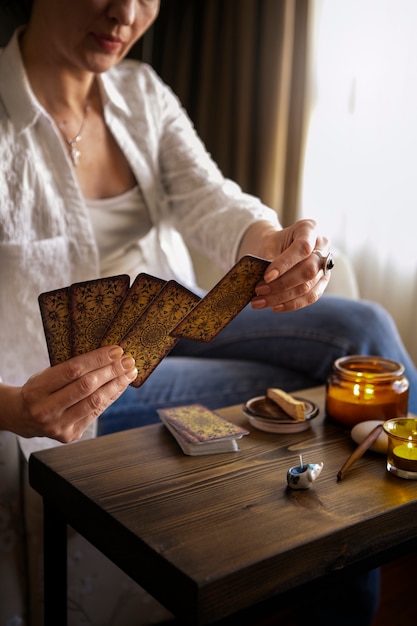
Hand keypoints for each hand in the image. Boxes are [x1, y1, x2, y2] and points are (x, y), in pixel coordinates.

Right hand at [2, 346, 136, 442]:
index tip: (116, 351)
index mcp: (36, 390)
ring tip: (129, 373)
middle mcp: (46, 410)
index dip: (97, 359)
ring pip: (95, 402)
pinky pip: (96, 414)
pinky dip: (111, 398)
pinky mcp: (70, 435)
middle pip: (87, 387)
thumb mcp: (45, 375)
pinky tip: (120, 387)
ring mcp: (58, 426)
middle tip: (128, 361)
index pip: (73, 370)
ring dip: (116, 385)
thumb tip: (107, 356)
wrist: (23, 417)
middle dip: (112, 371)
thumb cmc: (40, 390)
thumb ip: (69, 369)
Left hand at [239, 218, 331, 311]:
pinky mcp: (323, 282)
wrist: (280, 247)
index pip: (302, 248)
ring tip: (259, 301)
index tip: (267, 276)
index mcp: (309, 228)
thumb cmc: (274, 243)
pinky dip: (291, 304)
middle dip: (281, 284)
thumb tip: (268, 281)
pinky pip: (311, 297)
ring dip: (282, 298)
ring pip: (307, 287)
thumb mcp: (269, 244)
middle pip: (307, 270)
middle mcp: (322, 245)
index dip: (285, 264)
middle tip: (258, 290)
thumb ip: (271, 259)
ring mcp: (325, 265)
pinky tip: (274, 307)